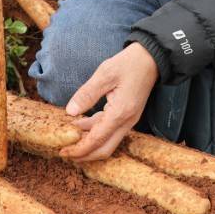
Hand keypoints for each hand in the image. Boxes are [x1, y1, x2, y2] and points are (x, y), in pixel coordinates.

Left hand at [60, 43, 158, 162]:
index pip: (97, 139)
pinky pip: (110, 130)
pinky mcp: (127, 116)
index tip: (63, 151)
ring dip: (89, 144)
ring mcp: (128, 120)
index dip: (79, 149)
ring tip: (69, 140)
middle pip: (104, 149)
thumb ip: (87, 94)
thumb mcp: (105, 74)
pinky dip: (95, 132)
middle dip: (84, 155)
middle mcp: (127, 121)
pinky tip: (81, 125)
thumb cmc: (129, 63)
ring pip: (107, 142)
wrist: (151, 58)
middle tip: (65, 153)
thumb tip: (70, 111)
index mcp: (120, 112)